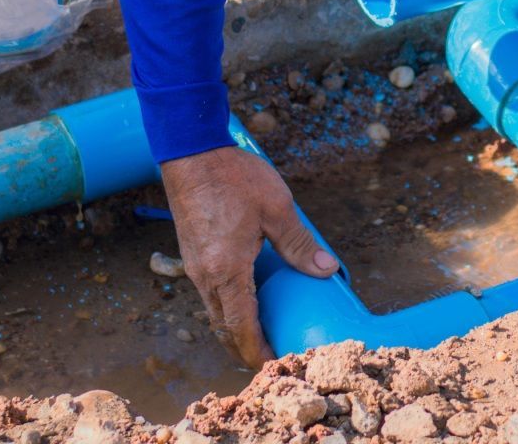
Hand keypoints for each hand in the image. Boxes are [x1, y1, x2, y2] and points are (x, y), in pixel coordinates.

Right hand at [160, 146, 339, 366]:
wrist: (190, 152)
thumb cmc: (232, 177)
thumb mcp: (277, 208)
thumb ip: (300, 244)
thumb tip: (326, 270)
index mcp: (227, 270)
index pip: (241, 328)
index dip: (256, 352)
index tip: (273, 366)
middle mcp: (205, 275)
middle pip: (224, 327)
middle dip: (245, 347)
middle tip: (272, 356)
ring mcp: (194, 266)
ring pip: (214, 311)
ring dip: (235, 327)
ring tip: (262, 332)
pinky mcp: (192, 254)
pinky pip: (209, 293)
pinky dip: (227, 306)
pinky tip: (246, 298)